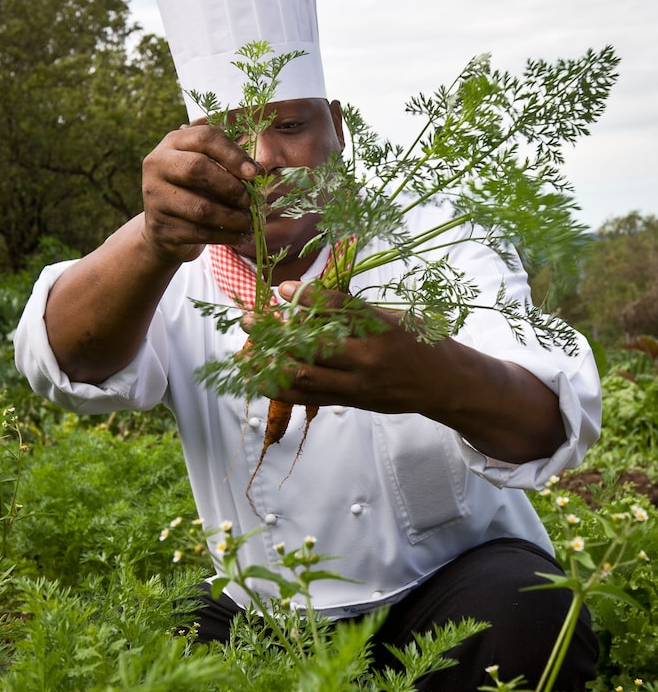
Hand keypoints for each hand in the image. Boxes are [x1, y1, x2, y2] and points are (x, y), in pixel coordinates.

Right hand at [141, 117, 258, 262]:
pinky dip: (226, 236)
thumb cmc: (194, 190)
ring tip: (248, 221)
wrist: (164, 228)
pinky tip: (240, 235)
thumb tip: (259, 171)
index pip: (204, 137)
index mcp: (173, 142)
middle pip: (197, 168)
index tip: (254, 173)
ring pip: (200, 208)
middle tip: (249, 200)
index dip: (233, 154)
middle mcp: (157, 165)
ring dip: (233, 217)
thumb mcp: (207, 168)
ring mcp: (155, 197)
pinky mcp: (160, 226)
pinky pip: (199, 232)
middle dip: (231, 186)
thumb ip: (228, 163)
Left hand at [267, 281, 565, 463]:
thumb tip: (311, 298)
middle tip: (251, 319)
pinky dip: (283, 388)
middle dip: (276, 334)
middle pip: (313, 347)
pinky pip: (310, 398)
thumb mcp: (395, 317)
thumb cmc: (422, 343)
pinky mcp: (353, 402)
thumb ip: (356, 313)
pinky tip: (261, 378)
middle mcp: (370, 359)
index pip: (340, 309)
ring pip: (305, 378)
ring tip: (246, 352)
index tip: (281, 288)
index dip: (307, 297)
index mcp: (384, 329)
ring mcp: (359, 385)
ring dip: (270, 364)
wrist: (447, 386)